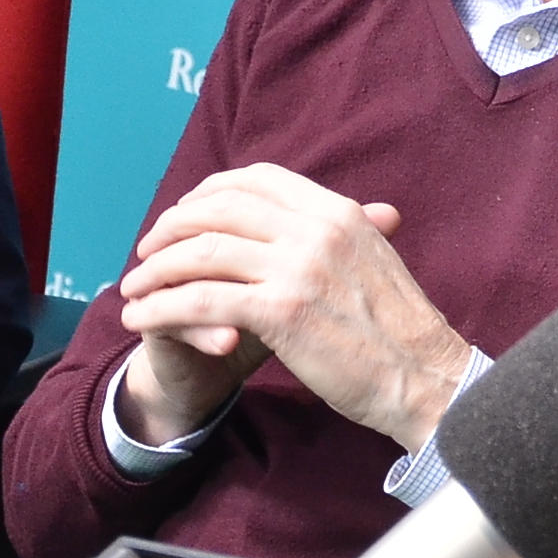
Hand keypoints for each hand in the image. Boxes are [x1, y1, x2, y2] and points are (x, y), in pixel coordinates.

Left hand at [114, 164, 473, 447]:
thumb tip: (304, 226)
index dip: (211, 191)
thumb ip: (339, 237)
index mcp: (339, 212)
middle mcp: (317, 229)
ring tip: (132, 289)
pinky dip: (161, 308)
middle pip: (220, 208)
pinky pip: (201, 299)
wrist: (426, 379)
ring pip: (202, 252)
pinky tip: (140, 320)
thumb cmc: (401, 333)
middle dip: (172, 227)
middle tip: (146, 250)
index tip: (185, 213)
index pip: (258, 178)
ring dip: (156, 269)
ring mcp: (298, 268)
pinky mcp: (281, 312)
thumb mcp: (375, 262)